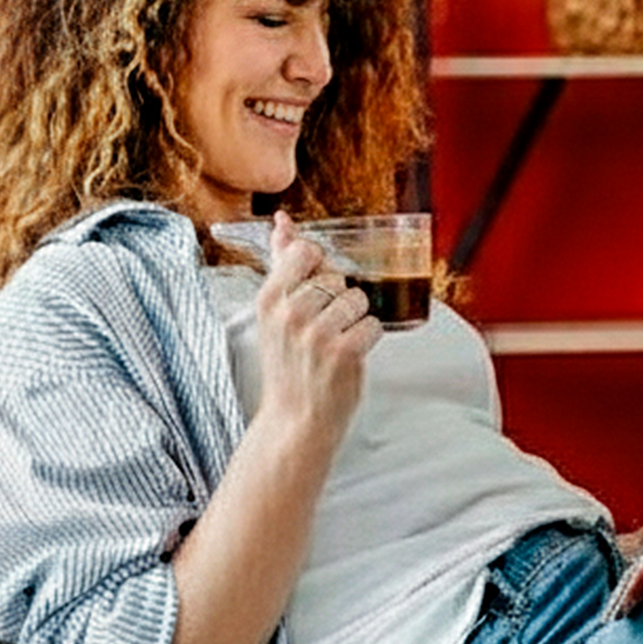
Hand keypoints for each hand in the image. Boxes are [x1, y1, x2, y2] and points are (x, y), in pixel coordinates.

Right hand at [251, 209, 380, 456]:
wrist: (295, 421)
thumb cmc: (289, 367)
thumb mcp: (275, 313)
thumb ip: (282, 263)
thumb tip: (283, 222)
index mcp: (269, 298)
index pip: (306, 251)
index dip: (320, 269)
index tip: (316, 295)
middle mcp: (290, 313)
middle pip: (337, 277)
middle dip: (339, 301)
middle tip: (323, 331)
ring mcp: (317, 333)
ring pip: (358, 299)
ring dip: (356, 321)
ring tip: (336, 343)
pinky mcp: (343, 352)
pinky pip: (373, 324)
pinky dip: (368, 339)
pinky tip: (350, 355)